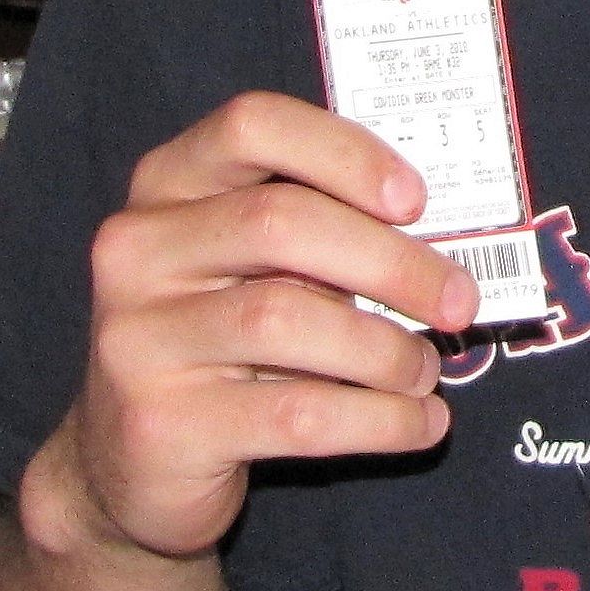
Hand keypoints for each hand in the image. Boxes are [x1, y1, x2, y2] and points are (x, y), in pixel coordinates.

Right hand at [37, 91, 477, 566]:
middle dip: (392, 262)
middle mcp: (138, 250)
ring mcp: (137, 338)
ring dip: (387, 350)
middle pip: (280, 222)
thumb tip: (444, 246)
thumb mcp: (252, 268)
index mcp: (166, 185)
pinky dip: (380, 419)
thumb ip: (320, 233)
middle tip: (460, 300)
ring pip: (287, 320)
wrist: (129, 465)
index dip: (344, 152)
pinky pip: (298, 415)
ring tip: (426, 370)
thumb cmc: (222, 342)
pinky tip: (419, 422)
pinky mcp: (162, 426)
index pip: (252, 125)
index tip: (415, 200)